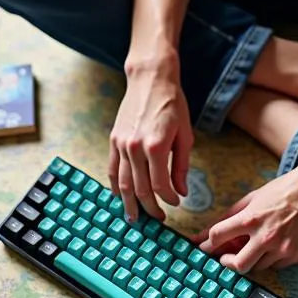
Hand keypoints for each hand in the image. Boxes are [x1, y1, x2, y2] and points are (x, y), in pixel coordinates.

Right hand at [108, 57, 192, 222]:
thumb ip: (181, 165)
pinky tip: (121, 197)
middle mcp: (135, 148)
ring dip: (129, 204)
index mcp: (156, 146)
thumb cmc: (173, 104)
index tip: (175, 203)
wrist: (150, 79)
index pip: (159, 185)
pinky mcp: (113, 140)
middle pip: (140, 189)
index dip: (168, 198)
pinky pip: (112, 169)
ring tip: (135, 218)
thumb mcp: (185, 135)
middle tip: (157, 219)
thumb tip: (181, 191)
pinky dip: (116, 186)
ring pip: (123, 184)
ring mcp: (121, 144)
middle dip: (150, 207)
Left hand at [195, 160, 297, 273]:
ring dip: (257, 257)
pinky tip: (285, 239)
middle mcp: (268, 237)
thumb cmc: (286, 189)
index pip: (218, 236)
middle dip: (229, 263)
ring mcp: (286, 249)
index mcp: (252, 218)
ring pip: (261, 266)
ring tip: (266, 240)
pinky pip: (282, 264)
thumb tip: (208, 231)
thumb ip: (231, 215)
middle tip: (228, 259)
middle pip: (238, 265)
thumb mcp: (254, 197)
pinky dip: (278, 256)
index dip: (208, 243)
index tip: (205, 247)